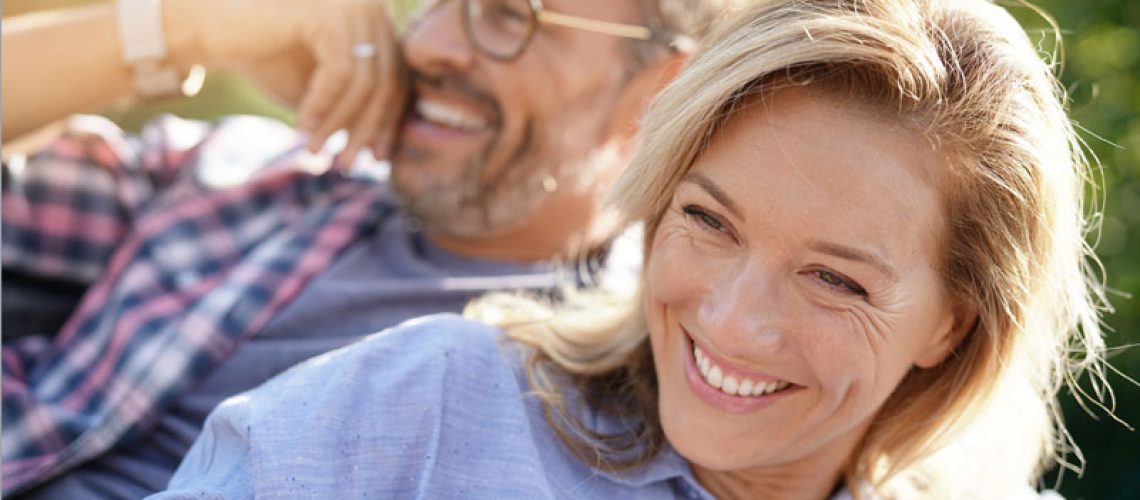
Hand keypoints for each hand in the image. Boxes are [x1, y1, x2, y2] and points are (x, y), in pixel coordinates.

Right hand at [179, 0, 407, 163]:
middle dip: (365, 130)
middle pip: (386, 82)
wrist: (221, 34)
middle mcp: (372, 9)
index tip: (378, 159)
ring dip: (338, 123)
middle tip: (347, 164)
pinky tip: (301, 128)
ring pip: (364, 83)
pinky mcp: (325, 13)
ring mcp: (351, 8)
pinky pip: (337, 73)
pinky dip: (320, 105)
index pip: (398, 80)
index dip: (389, 123)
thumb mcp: (325, 97)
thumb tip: (384, 154)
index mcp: (379, 25)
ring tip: (316, 151)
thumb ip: (355, 115)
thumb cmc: (274, 66)